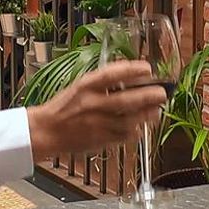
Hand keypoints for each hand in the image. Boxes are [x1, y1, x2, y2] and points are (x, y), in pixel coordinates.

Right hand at [27, 61, 165, 160]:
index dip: (133, 70)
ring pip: (130, 120)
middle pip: (126, 99)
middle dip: (149, 96)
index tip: (147, 68)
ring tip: (157, 110)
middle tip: (162, 93)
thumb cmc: (65, 106)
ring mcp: (97, 123)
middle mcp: (92, 104)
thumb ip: (103, 81)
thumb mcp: (81, 86)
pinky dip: (136, 131)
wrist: (46, 131)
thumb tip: (131, 73)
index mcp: (85, 86)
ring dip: (148, 115)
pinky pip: (125, 136)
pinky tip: (141, 125)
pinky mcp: (101, 140)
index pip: (112, 74)